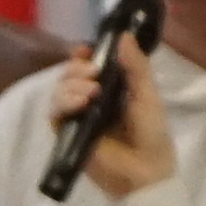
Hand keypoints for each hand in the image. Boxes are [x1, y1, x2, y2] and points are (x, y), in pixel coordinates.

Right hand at [45, 43, 173, 205]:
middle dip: (76, 69)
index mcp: (110, 87)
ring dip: (70, 86)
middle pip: (69, 75)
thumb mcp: (147, 94)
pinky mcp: (68, 134)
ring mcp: (77, 117)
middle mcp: (90, 99)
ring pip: (59, 91)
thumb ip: (136, 66)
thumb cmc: (151, 133)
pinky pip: (55, 114)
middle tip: (92, 73)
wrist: (145, 171)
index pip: (87, 64)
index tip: (85, 50)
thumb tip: (122, 35)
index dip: (82, 55)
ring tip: (90, 92)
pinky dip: (63, 104)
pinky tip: (79, 104)